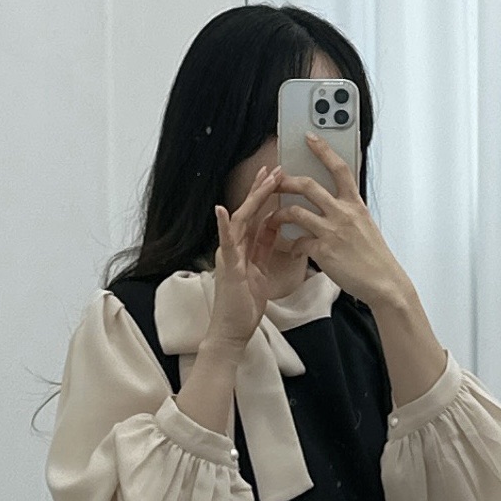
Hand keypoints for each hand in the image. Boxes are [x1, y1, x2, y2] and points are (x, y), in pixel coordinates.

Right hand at [209, 167, 295, 349]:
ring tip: (263, 179)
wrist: (231, 332)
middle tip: (274, 168)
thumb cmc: (244, 306)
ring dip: (252, 200)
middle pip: (250, 213)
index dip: (267, 196)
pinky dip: (224, 227)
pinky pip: (226, 245)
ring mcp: (229, 257)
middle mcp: (234, 248)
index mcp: (244, 249)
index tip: (278, 176)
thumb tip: (276, 229)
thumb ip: (265, 249)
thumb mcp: (261, 272)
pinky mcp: (227, 269)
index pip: (258, 216)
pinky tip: (222, 210)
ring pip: (241, 221)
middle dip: (262, 190)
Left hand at [275, 133, 411, 306]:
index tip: (310, 137)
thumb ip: (350, 211)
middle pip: (308, 185)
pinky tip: (294, 251)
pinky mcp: (323, 250)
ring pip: (295, 212)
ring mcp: (332, 231)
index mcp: (355, 204)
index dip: (323, 150)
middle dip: (286, 181)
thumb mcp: (366, 225)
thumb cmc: (375, 257)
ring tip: (274, 219)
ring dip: (279, 214)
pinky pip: (297, 242)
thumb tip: (337, 203)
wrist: (384, 282)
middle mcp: (343, 213)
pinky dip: (292, 246)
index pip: (339, 168)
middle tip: (275, 182)